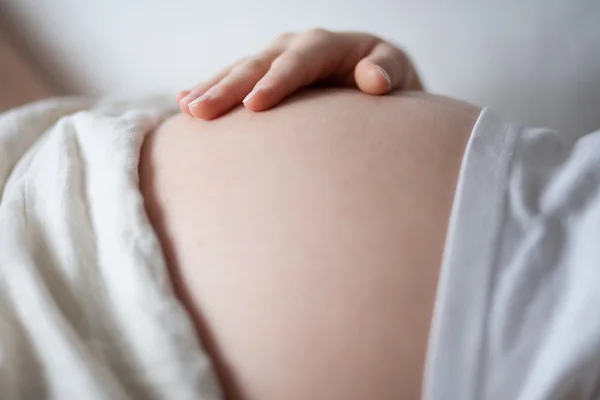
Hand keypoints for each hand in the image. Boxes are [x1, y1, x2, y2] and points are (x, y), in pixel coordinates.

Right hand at [178, 29, 422, 119]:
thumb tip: (373, 81)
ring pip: (239, 71)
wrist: (374, 81)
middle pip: (258, 65)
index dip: (276, 82)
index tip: (254, 106)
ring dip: (212, 89)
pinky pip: (234, 80)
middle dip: (229, 87)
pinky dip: (211, 88)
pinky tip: (184, 101)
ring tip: (188, 109)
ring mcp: (275, 61)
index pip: (297, 62)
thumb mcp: (396, 71)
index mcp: (326, 45)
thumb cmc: (387, 80)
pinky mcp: (264, 76)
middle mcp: (294, 48)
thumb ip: (388, 71)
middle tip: (201, 111)